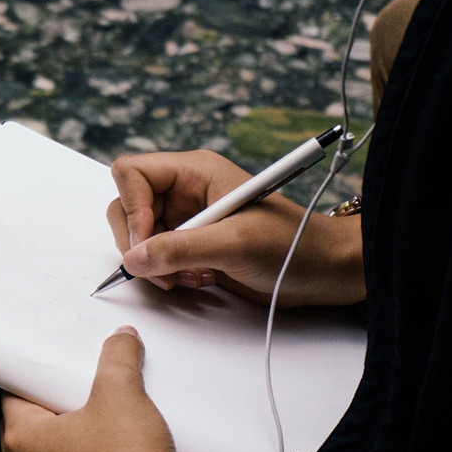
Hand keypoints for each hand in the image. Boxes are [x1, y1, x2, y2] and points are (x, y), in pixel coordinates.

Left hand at [0, 327, 207, 451]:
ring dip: (70, 446)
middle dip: (56, 410)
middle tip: (83, 395)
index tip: (53, 371)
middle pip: (32, 429)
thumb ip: (117, 356)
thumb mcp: (121, 391)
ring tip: (103, 428)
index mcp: (21, 444)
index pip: (13, 396)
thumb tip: (121, 338)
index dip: (36, 378)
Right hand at [107, 151, 365, 306]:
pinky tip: (199, 279)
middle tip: (164, 270)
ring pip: (139, 237)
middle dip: (141, 243)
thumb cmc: (292, 245)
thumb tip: (133, 259)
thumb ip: (179, 249)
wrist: (324, 271)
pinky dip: (168, 275)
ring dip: (156, 264)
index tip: (145, 244)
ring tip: (191, 277)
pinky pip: (156, 257)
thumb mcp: (235, 244)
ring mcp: (186, 219)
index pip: (132, 174)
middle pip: (127, 207)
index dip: (131, 209)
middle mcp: (184, 191)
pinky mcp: (191, 245)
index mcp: (195, 171)